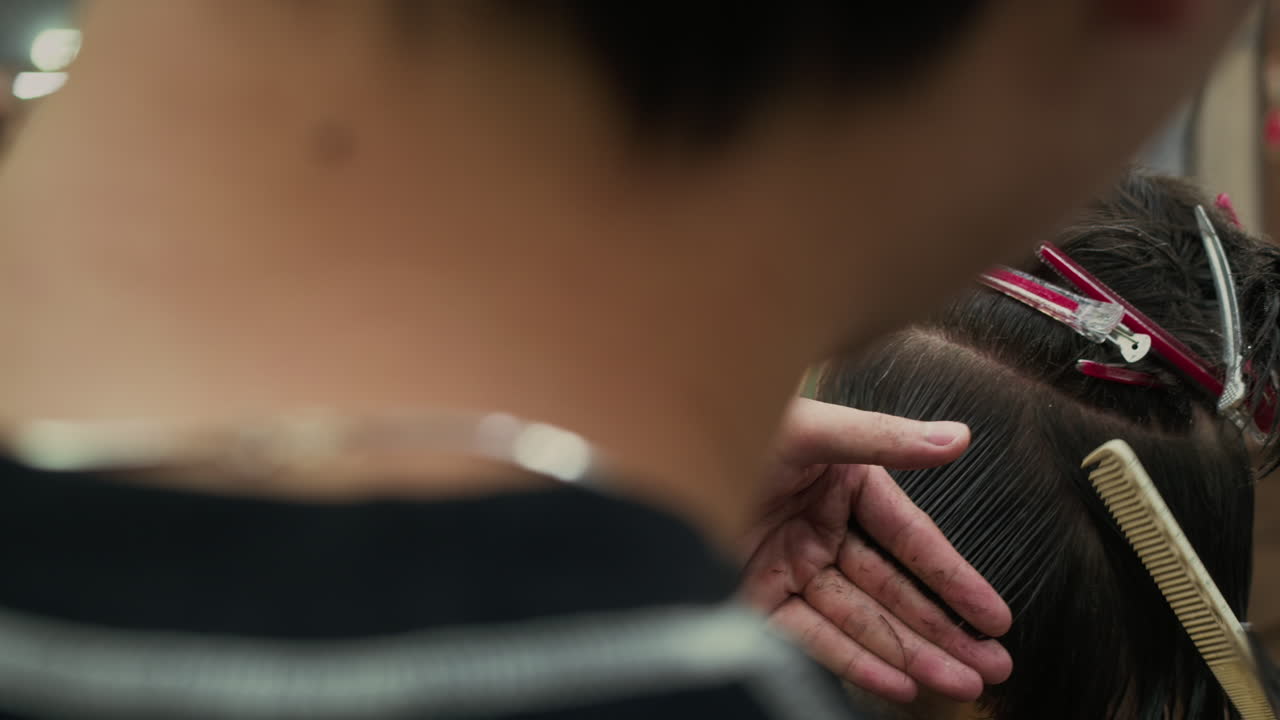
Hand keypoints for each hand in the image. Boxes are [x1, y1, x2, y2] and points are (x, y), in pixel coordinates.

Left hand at [740, 398, 1012, 702]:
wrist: (648, 463)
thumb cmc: (727, 430)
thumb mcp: (811, 429)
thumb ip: (885, 439)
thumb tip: (957, 438)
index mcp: (839, 482)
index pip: (911, 539)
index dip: (955, 579)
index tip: (995, 615)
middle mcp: (818, 528)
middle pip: (893, 590)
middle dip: (944, 628)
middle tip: (991, 663)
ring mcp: (789, 567)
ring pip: (861, 620)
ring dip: (910, 652)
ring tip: (957, 680)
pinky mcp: (756, 599)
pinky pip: (813, 637)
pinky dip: (854, 661)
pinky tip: (895, 681)